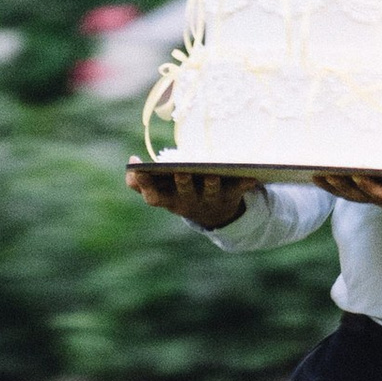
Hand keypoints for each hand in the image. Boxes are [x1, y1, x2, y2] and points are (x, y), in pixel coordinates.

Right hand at [128, 162, 248, 231]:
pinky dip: (244, 184)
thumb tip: (130, 165)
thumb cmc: (181, 194)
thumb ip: (142, 183)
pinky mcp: (229, 197)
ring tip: (211, 174)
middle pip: (184, 194)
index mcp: (169, 200)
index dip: (144, 185)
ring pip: (210, 193)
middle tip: (181, 171)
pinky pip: (238, 190)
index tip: (138, 169)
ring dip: (210, 185)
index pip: (152, 197)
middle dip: (182, 184)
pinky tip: (251, 177)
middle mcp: (188, 202)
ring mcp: (209, 201)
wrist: (214, 215)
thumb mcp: (161, 192)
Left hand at [313, 168, 381, 232]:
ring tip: (316, 175)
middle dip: (341, 186)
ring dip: (335, 187)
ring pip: (354, 195)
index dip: (368, 185)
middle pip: (360, 195)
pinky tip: (327, 178)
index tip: (356, 173)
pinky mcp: (380, 195)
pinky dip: (340, 186)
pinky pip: (356, 192)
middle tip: (322, 173)